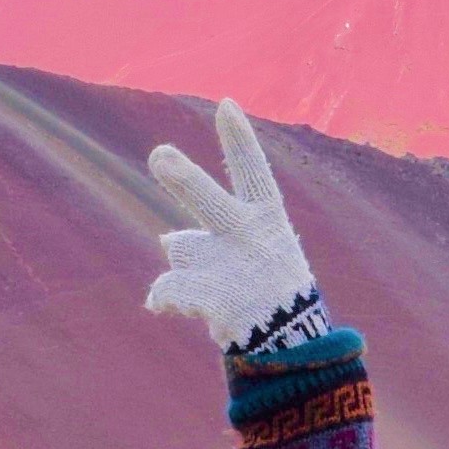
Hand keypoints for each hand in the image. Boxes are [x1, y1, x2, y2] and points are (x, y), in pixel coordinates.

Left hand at [140, 101, 327, 355]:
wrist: (289, 344)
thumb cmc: (270, 286)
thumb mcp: (256, 249)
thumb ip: (208, 235)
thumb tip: (167, 239)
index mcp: (268, 219)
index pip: (254, 171)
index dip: (239, 139)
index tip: (226, 104)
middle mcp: (249, 237)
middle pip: (208, 202)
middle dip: (183, 179)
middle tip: (159, 155)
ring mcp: (231, 269)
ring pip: (179, 250)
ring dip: (186, 266)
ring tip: (216, 286)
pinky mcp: (212, 299)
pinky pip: (164, 290)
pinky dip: (164, 299)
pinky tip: (181, 309)